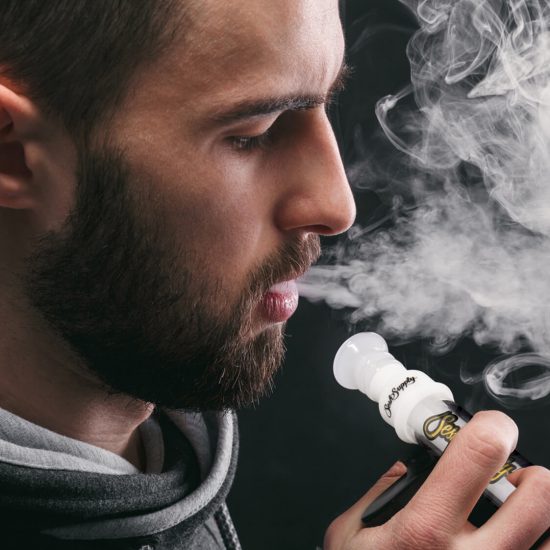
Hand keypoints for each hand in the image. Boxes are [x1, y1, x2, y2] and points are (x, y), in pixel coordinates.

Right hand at [324, 411, 549, 548]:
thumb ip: (380, 492)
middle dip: (530, 476)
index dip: (491, 427)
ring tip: (518, 522)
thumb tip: (410, 467)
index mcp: (423, 531)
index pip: (476, 455)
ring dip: (542, 521)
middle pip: (540, 495)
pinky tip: (519, 546)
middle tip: (513, 481)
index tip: (491, 428)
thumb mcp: (349, 536)